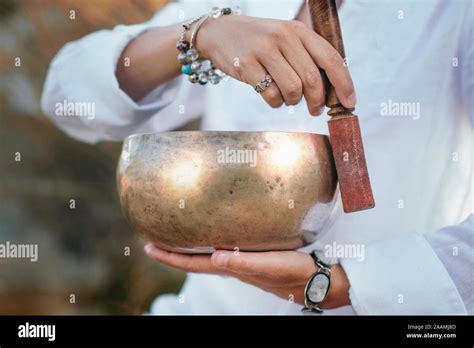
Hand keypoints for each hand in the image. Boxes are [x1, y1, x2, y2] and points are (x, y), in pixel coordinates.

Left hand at [144, 243, 350, 307]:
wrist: (318, 280)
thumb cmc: (296, 273)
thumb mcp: (271, 265)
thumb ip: (244, 262)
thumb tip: (215, 257)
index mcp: (234, 268)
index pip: (194, 264)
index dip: (171, 258)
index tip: (149, 248)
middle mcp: (234, 266)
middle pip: (195, 261)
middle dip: (174, 252)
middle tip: (153, 240)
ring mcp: (243, 262)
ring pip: (207, 256)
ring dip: (189, 249)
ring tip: (175, 237)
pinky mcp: (254, 255)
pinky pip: (223, 249)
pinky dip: (209, 243)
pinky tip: (213, 234)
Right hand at [196, 14, 355, 114]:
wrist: (221, 33)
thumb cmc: (260, 42)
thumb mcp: (286, 39)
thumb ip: (307, 58)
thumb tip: (332, 91)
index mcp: (299, 31)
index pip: (331, 58)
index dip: (344, 84)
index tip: (349, 103)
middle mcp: (284, 38)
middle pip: (312, 79)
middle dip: (317, 101)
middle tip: (314, 109)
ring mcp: (264, 50)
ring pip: (293, 90)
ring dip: (292, 101)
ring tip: (286, 96)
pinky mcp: (247, 65)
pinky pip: (271, 95)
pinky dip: (275, 103)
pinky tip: (270, 95)